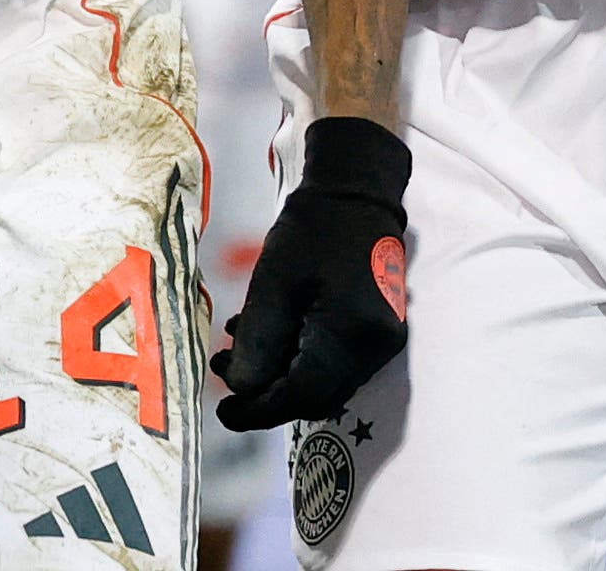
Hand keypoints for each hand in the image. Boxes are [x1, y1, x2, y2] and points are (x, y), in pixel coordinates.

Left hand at [214, 116, 409, 430]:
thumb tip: (242, 390)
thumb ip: (257, 342)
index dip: (260, 411)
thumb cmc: (312, 231)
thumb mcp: (272, 284)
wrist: (356, 193)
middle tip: (223, 373)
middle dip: (266, 395)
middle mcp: (375, 349)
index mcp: (352, 335)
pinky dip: (299, 360)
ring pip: (324, 383)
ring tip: (235, 350)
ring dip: (280, 376)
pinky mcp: (377, 333)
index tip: (224, 412)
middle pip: (316, 397)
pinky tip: (268, 336)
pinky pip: (335, 364)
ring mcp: (382, 343)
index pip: (302, 396)